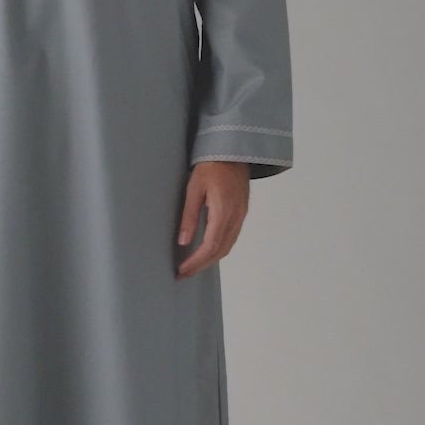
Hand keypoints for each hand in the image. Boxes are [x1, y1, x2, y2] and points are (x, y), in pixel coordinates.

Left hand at [175, 160, 248, 277]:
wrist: (233, 151)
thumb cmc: (211, 165)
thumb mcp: (194, 188)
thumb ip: (189, 216)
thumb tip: (183, 241)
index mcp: (223, 211)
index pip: (210, 246)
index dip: (196, 262)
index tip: (182, 270)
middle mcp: (236, 217)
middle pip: (220, 251)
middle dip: (202, 265)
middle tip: (184, 274)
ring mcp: (241, 216)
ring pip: (228, 246)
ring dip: (211, 260)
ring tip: (193, 266)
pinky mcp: (241, 213)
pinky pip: (232, 238)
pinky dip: (219, 249)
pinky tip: (207, 251)